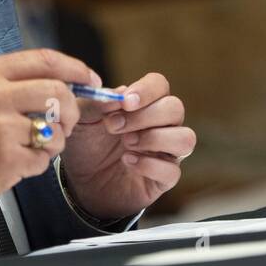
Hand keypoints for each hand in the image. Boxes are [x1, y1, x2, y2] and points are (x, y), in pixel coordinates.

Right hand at [0, 49, 100, 211]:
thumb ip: (5, 80)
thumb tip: (54, 78)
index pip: (45, 60)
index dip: (75, 69)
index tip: (89, 79)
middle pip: (59, 93)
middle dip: (71, 110)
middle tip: (66, 122)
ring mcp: (2, 127)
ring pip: (56, 130)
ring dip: (53, 142)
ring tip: (33, 146)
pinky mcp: (6, 158)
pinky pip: (43, 159)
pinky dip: (36, 164)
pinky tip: (16, 162)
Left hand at [58, 72, 195, 221]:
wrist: (80, 180)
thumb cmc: (86, 142)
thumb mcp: (81, 118)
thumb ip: (95, 102)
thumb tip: (116, 93)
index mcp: (144, 103)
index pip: (160, 85)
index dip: (146, 90)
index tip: (124, 102)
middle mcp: (161, 125)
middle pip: (175, 108)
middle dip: (145, 116)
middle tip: (114, 126)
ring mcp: (165, 152)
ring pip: (185, 138)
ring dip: (155, 138)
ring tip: (126, 143)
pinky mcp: (163, 179)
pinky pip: (173, 171)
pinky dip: (149, 165)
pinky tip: (128, 161)